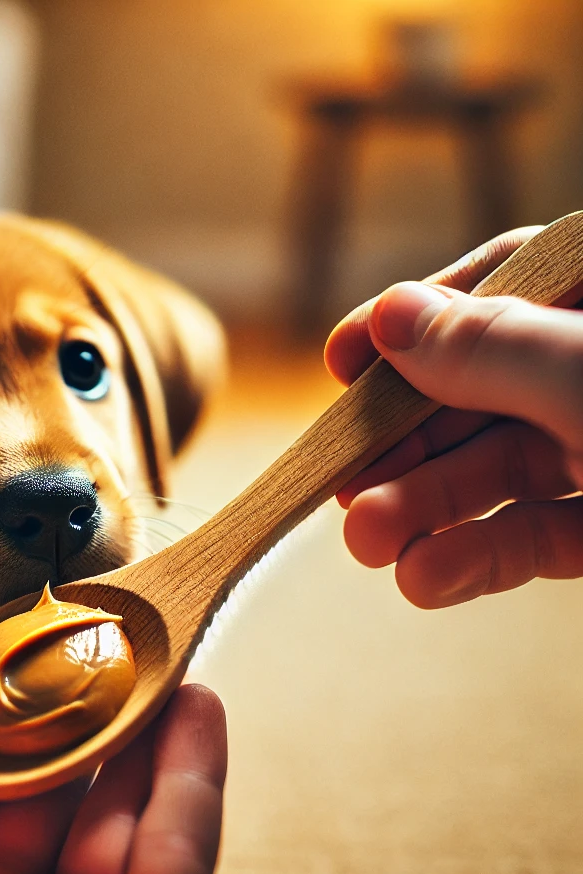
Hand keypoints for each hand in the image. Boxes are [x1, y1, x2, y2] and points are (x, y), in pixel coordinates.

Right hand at [324, 228, 582, 607]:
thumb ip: (494, 348)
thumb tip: (389, 315)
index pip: (501, 285)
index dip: (412, 322)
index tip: (341, 363)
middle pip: (481, 392)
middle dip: (404, 444)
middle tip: (342, 485)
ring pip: (502, 471)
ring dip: (426, 511)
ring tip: (368, 546)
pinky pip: (541, 536)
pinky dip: (481, 558)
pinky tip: (426, 578)